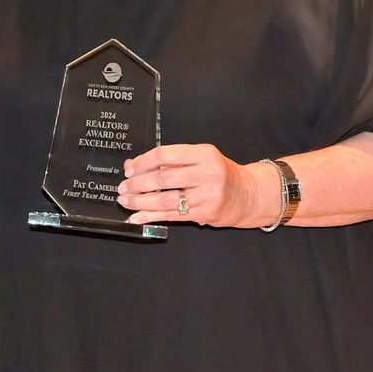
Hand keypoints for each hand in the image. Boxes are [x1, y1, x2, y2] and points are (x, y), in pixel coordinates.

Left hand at [119, 143, 270, 228]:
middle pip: (163, 179)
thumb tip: (132, 165)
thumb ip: (169, 161)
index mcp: (204, 154)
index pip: (164, 155)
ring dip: (140, 202)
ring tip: (125, 201)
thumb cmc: (219, 174)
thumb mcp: (199, 159)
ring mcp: (208, 195)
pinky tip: (136, 217)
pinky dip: (150, 216)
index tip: (129, 169)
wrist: (249, 195)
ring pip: (165, 200)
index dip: (142, 163)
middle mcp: (208, 173)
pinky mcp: (206, 214)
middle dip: (137, 184)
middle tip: (123, 187)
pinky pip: (172, 216)